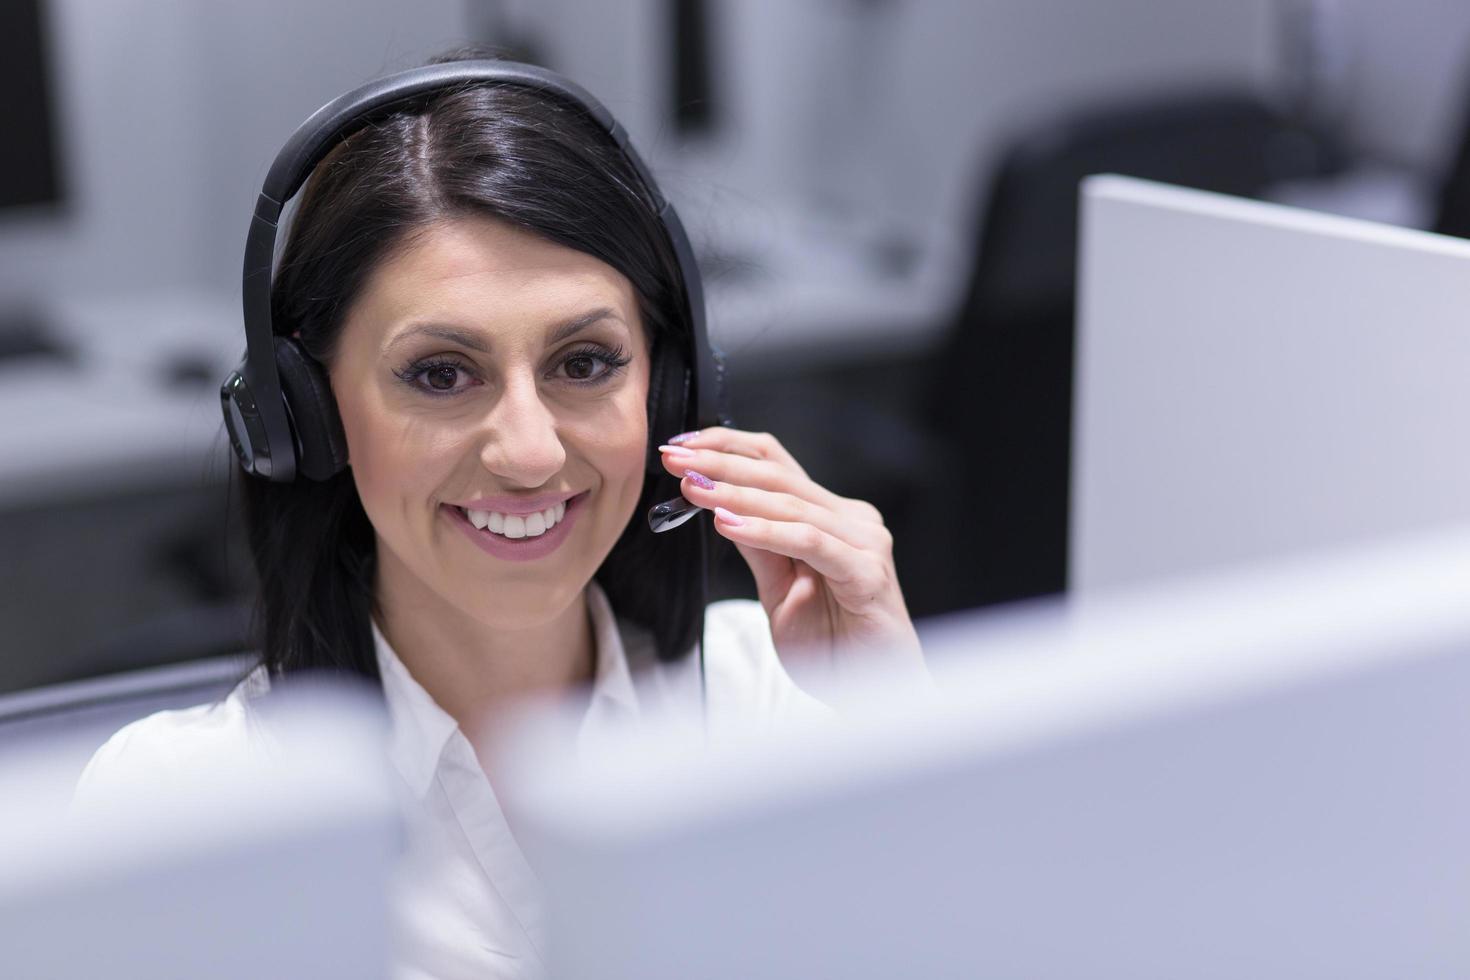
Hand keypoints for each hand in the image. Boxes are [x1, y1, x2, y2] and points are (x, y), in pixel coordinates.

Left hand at [658, 427, 926, 698]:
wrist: (875, 693)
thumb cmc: (833, 646)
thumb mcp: (779, 591)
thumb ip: (760, 548)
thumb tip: (720, 507)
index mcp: (830, 518)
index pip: (775, 465)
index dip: (728, 448)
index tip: (679, 447)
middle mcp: (851, 521)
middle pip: (779, 476)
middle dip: (720, 464)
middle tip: (673, 459)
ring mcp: (864, 544)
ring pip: (791, 505)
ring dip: (735, 494)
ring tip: (693, 489)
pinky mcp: (867, 573)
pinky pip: (810, 542)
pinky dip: (766, 532)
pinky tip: (728, 525)